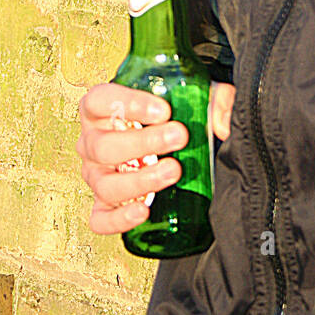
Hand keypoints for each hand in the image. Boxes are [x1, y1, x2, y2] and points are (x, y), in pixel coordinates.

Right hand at [76, 80, 235, 235]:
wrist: (169, 143)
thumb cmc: (173, 115)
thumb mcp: (194, 96)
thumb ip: (214, 101)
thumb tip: (222, 126)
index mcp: (102, 108)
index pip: (100, 101)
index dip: (129, 105)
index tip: (164, 110)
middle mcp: (92, 142)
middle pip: (103, 146)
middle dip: (143, 143)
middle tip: (179, 136)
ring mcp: (96, 176)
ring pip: (105, 184)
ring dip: (139, 180)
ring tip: (173, 171)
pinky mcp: (104, 205)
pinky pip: (101, 219)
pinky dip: (119, 219)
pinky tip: (143, 211)